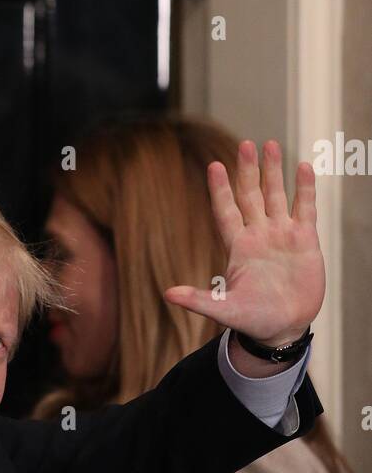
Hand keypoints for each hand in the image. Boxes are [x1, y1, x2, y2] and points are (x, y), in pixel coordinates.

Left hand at [163, 139, 324, 345]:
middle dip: (248, 171)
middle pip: (250, 195)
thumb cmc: (252, 319)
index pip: (226, 211)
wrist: (283, 328)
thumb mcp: (224, 310)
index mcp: (237, 247)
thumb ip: (200, 299)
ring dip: (274, 172)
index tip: (214, 166)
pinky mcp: (305, 240)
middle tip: (246, 145)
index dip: (221, 190)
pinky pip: (304, 208)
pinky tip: (304, 168)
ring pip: (276, 196)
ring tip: (271, 144)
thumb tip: (167, 294)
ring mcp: (282, 235)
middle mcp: (258, 235)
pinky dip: (305, 189)